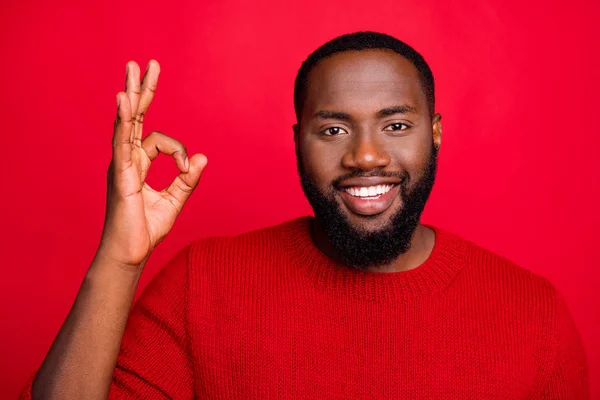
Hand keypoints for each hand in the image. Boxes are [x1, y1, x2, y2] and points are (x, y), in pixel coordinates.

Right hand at [97, 60, 206, 269]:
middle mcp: (127, 160)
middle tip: (146, 64)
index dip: (180, 151)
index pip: (158, 140)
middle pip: (134, 117)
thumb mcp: (174, 201)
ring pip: (126, 122)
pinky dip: (122, 120)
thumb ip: (187, 180)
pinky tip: (122, 98)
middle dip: (142, 90)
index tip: (188, 169)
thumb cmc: (146, 230)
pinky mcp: (121, 175)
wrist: (130, 254)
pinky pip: (121, 142)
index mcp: (138, 165)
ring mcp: (121, 165)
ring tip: (134, 68)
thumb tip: (203, 158)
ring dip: (132, 94)